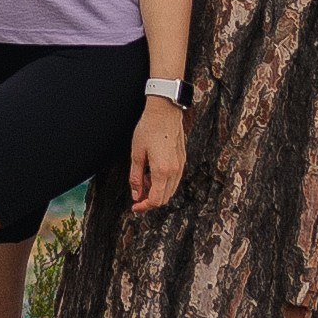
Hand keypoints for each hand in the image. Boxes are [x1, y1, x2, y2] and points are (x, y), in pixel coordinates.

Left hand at [129, 97, 186, 212]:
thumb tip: (135, 194)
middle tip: (137, 193)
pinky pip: (174, 180)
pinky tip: (152, 172)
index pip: (156, 200)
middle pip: (164, 198)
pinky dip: (163, 183)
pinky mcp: (182, 160)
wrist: (165, 111)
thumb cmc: (149, 128)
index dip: (144, 206)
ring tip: (143, 179)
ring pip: (170, 190)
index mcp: (162, 171)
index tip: (135, 207)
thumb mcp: (136, 153)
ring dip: (157, 191)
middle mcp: (175, 171)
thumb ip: (135, 177)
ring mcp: (180, 166)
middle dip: (150, 200)